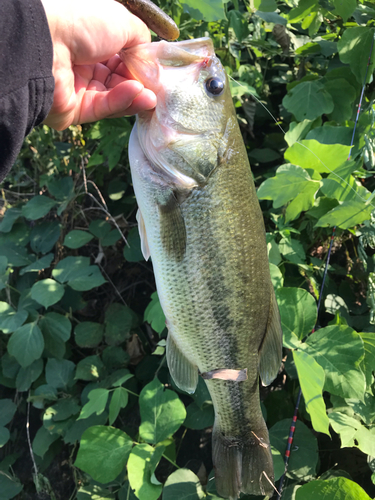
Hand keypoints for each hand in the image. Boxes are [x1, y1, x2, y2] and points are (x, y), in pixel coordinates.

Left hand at [41, 0, 156, 129]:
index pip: (121, 56)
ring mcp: (79, 88)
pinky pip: (103, 107)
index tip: (156, 70)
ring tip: (151, 97)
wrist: (45, 42)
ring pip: (114, 96)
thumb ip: (140, 40)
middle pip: (119, 79)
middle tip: (157, 88)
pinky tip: (137, 94)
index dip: (139, 63)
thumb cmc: (82, 22)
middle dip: (139, 83)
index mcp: (90, 39)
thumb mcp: (121, 22)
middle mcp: (83, 63)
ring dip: (135, 95)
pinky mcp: (75, 110)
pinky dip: (121, 101)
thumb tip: (151, 60)